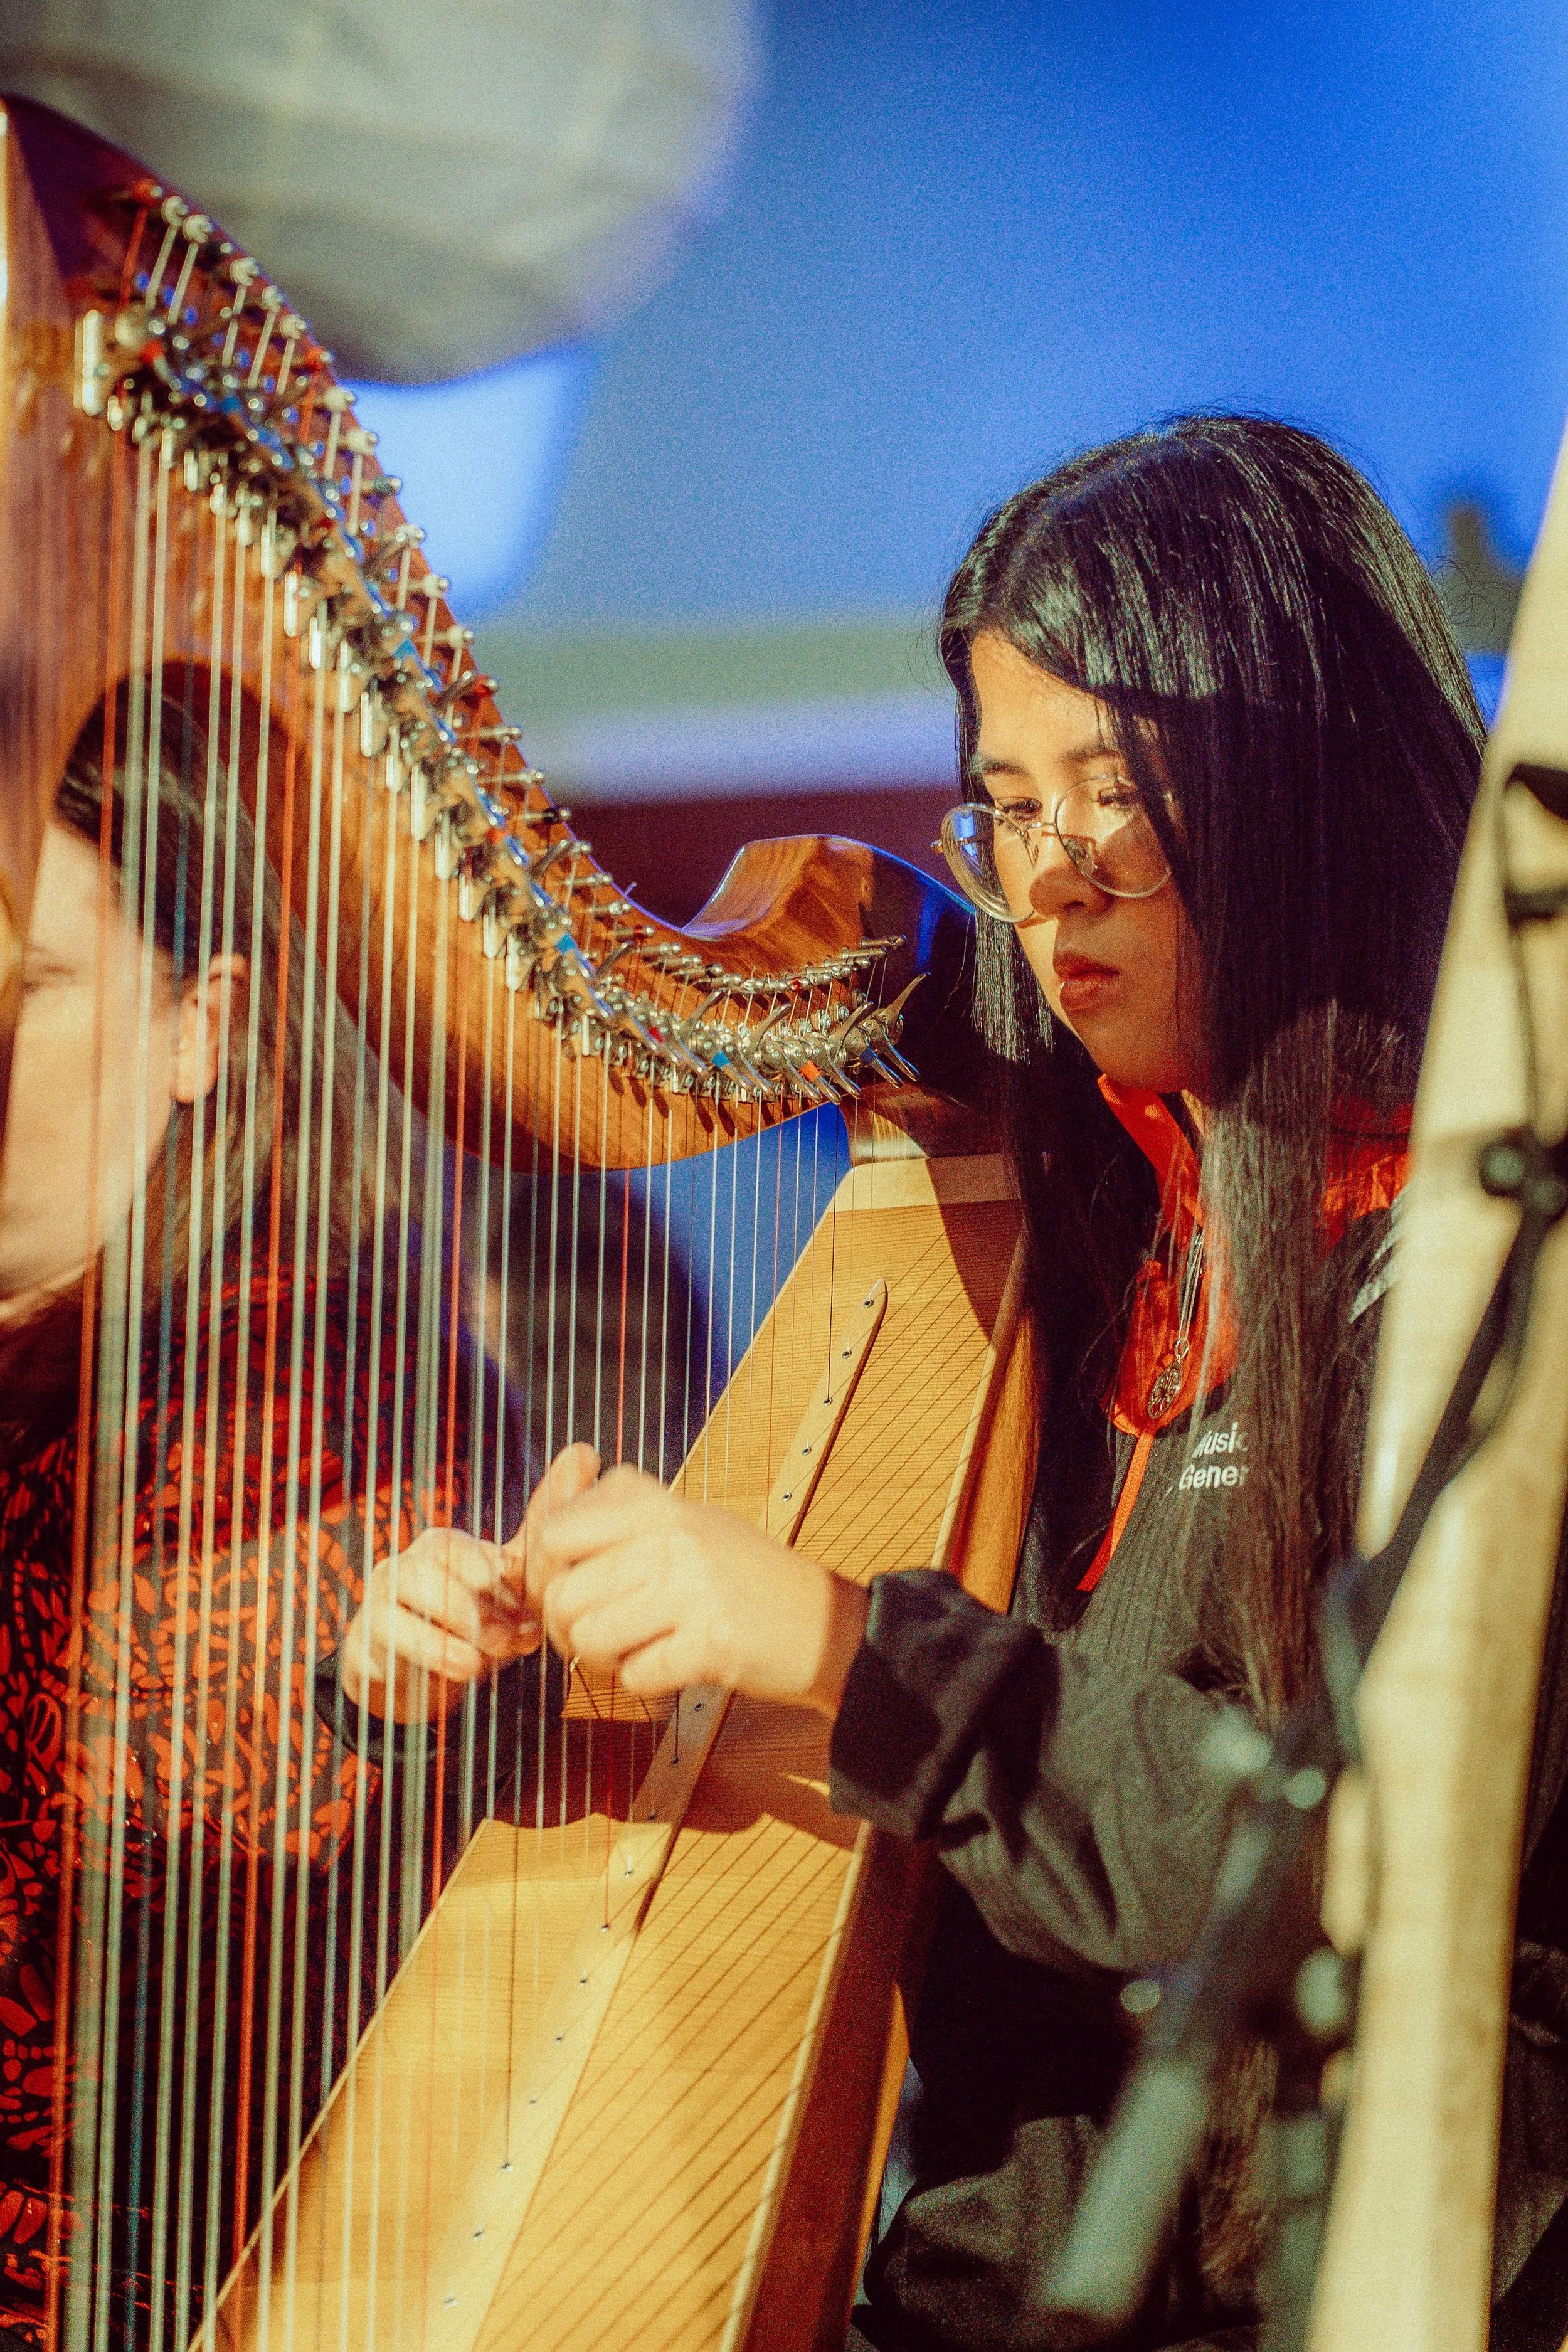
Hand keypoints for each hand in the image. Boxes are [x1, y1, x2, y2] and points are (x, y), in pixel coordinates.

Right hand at [339, 1445, 599, 1720]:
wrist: (417, 1681)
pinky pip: (394, 1628)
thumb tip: (586, 1451)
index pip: (478, 1549)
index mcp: (449, 1545)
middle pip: (446, 1560)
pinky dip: (434, 1649)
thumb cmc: (473, 1624)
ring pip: (417, 1586)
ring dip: (464, 1623)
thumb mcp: (513, 1589)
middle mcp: (414, 1558)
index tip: (534, 1618)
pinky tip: (467, 1667)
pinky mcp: (368, 1629)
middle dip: (489, 1603)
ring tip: (496, 1652)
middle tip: (524, 1639)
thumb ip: (544, 1534)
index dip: (509, 1584)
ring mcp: (386, 1590)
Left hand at [521, 1454, 869, 1715]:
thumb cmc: (746, 1579)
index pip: (555, 1532)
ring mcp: (692, 1588)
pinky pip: (634, 1676)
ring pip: (588, 1638)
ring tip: (636, 1651)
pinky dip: (645, 1683)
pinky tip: (673, 1667)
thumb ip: (621, 1515)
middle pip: (562, 1595)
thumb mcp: (688, 1523)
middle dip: (567, 1631)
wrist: (826, 1626)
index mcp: (660, 1503)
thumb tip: (552, 1503)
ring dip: (603, 1660)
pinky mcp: (711, 1642)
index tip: (569, 1591)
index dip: (546, 1573)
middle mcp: (673, 1537)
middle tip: (599, 1638)